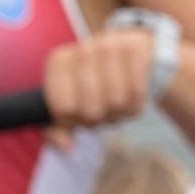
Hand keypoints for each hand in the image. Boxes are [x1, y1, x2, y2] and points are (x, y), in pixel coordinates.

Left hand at [44, 27, 157, 143]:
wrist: (130, 53)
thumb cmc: (93, 82)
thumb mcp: (69, 100)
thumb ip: (57, 128)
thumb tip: (66, 147)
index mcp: (58, 62)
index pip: (62, 109)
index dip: (72, 122)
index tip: (76, 115)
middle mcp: (82, 50)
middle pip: (90, 111)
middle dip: (97, 120)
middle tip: (99, 112)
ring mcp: (110, 47)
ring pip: (116, 104)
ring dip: (117, 114)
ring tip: (114, 105)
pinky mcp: (136, 50)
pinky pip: (138, 95)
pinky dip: (135, 106)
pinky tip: (130, 98)